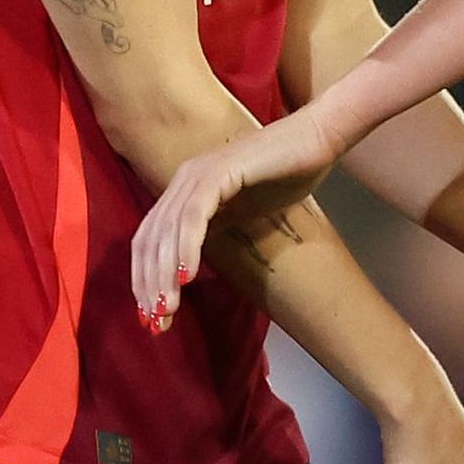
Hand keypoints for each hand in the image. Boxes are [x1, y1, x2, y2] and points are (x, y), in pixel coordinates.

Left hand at [131, 106, 345, 322]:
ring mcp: (198, 174)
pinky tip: (187, 276)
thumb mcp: (244, 210)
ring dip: (164, 275)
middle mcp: (183, 179)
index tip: (153, 314)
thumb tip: (192, 260)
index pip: (151, 239)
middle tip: (156, 323)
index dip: (145, 278)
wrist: (318, 139)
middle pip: (149, 239)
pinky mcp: (219, 173)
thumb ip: (215, 228)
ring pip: (167, 232)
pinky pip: (194, 216)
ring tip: (168, 310)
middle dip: (148, 285)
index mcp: (185, 188)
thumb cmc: (289, 173)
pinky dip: (187, 248)